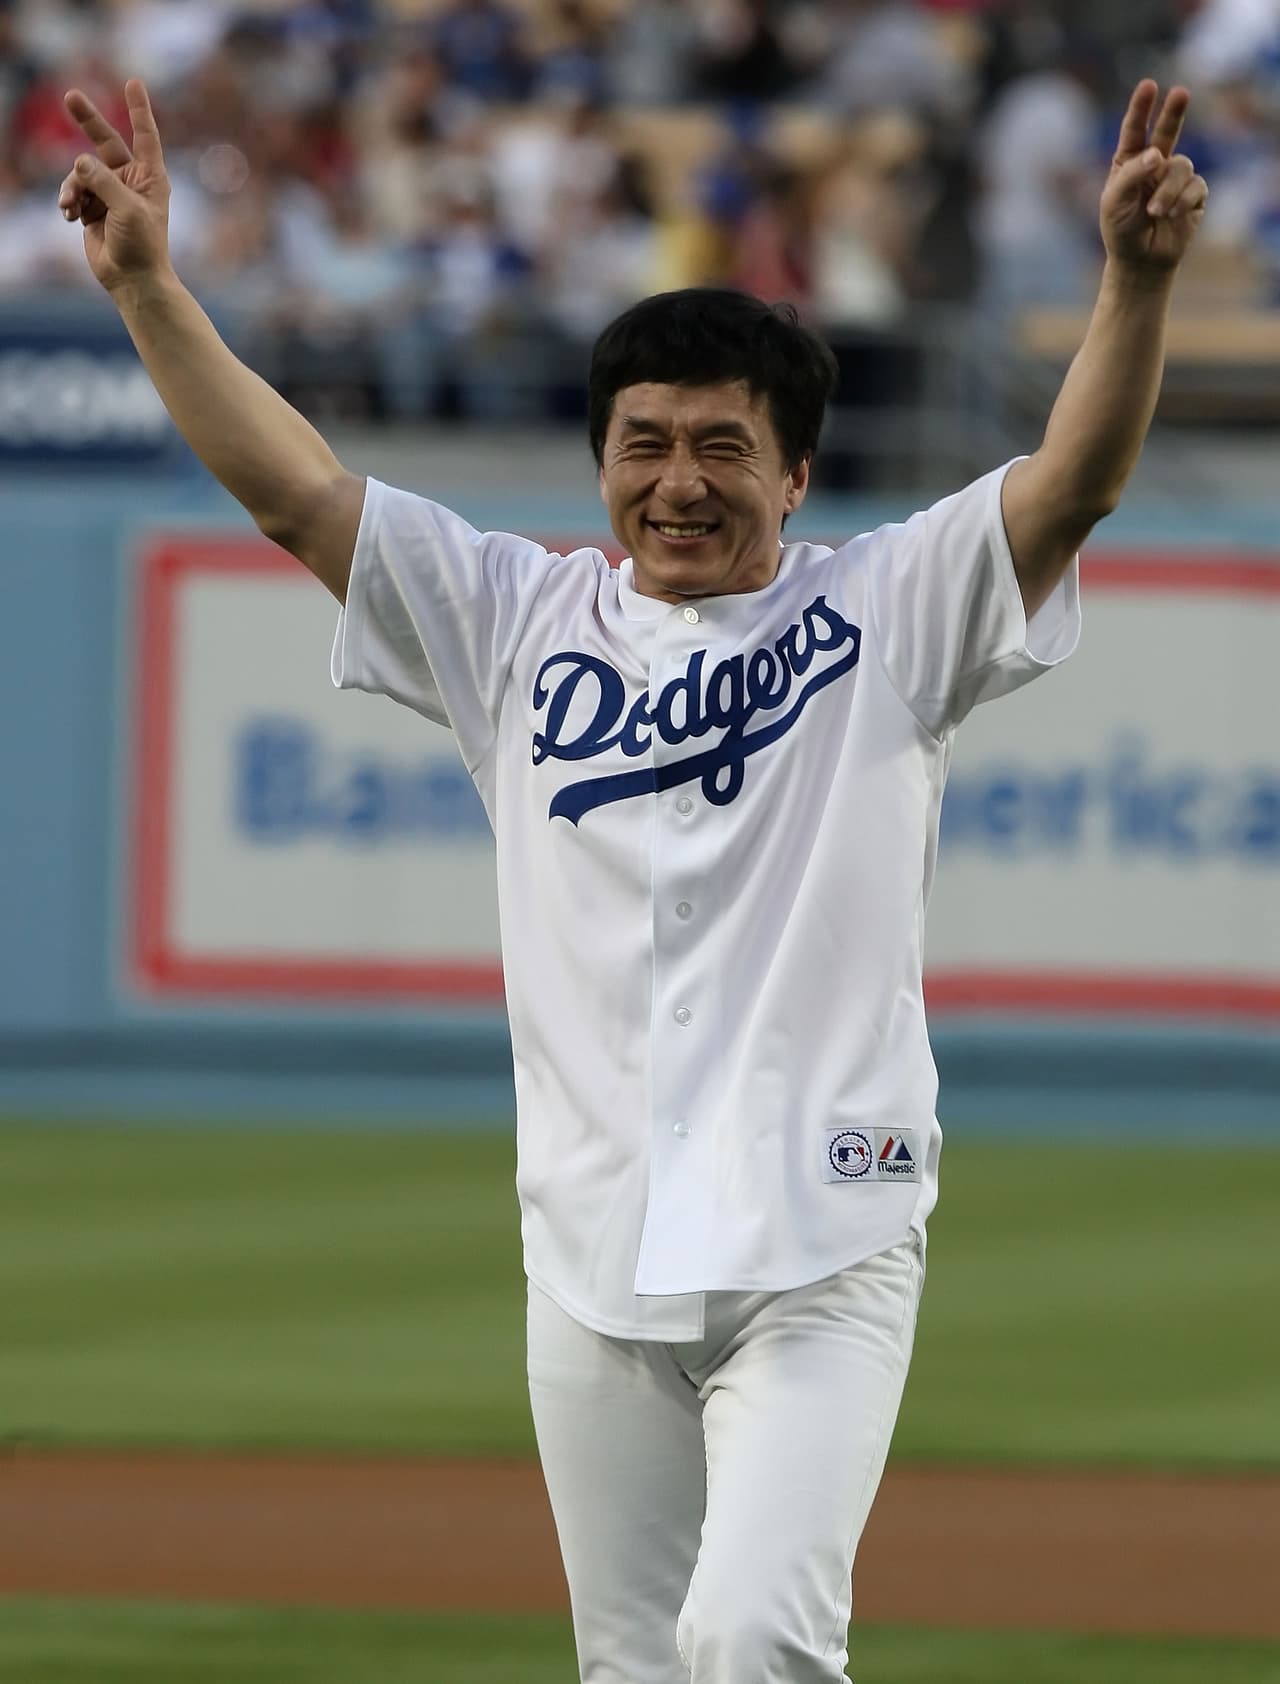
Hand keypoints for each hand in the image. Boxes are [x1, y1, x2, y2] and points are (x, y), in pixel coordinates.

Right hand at [57, 77, 171, 293]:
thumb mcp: (127, 209)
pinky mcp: (92, 208)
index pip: (145, 136)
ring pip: (81, 173)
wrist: (133, 281)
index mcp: (150, 177)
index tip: (133, 82)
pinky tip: (69, 216)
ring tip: (71, 206)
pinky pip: (73, 192)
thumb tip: (79, 163)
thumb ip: (104, 182)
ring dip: (72, 187)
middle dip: (88, 120)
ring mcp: (109, 193)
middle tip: (71, 95)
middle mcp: (130, 181)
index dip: (138, 109)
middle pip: (105, 141)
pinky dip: (68, 201)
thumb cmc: (142, 246)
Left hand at [1100, 80, 1207, 273]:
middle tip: (1180, 92)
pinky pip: (1195, 186)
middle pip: (1167, 131)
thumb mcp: (1114, 202)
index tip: (1148, 85)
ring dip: (1168, 190)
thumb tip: (1157, 153)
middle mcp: (1154, 164)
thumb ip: (1131, 174)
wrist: (1140, 261)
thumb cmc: (1120, 230)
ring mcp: (1175, 178)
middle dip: (1173, 112)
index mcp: (1129, 162)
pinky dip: (1182, 201)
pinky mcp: (1194, 194)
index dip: (1141, 108)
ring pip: (1181, 166)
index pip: (1135, 130)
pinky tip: (1171, 215)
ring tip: (1155, 212)